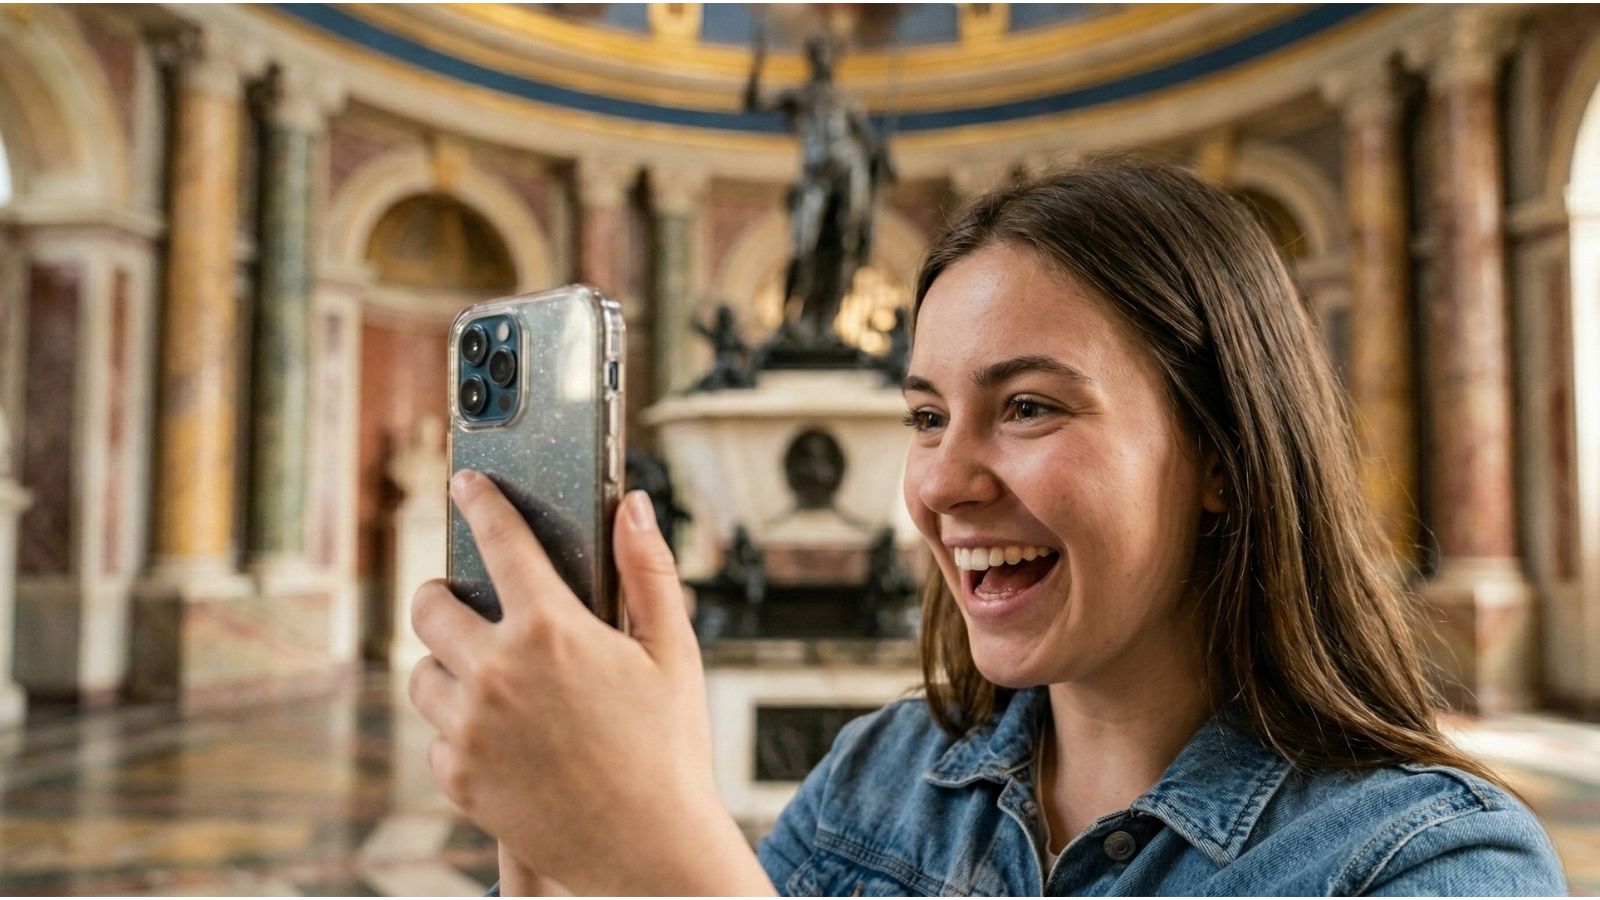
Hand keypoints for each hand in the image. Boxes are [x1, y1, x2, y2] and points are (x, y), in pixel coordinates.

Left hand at [409, 473, 772, 894]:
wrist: (650, 852)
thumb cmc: (670, 750)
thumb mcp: (672, 652)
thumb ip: (646, 571)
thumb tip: (630, 505)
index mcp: (552, 631)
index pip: (500, 541)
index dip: (480, 501)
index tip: (467, 484)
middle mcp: (497, 672)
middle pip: (429, 605)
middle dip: (444, 593)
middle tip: (468, 601)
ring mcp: (469, 728)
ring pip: (423, 672)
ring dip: (449, 665)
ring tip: (493, 678)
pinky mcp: (457, 776)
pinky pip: (437, 734)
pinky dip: (460, 728)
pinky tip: (506, 736)